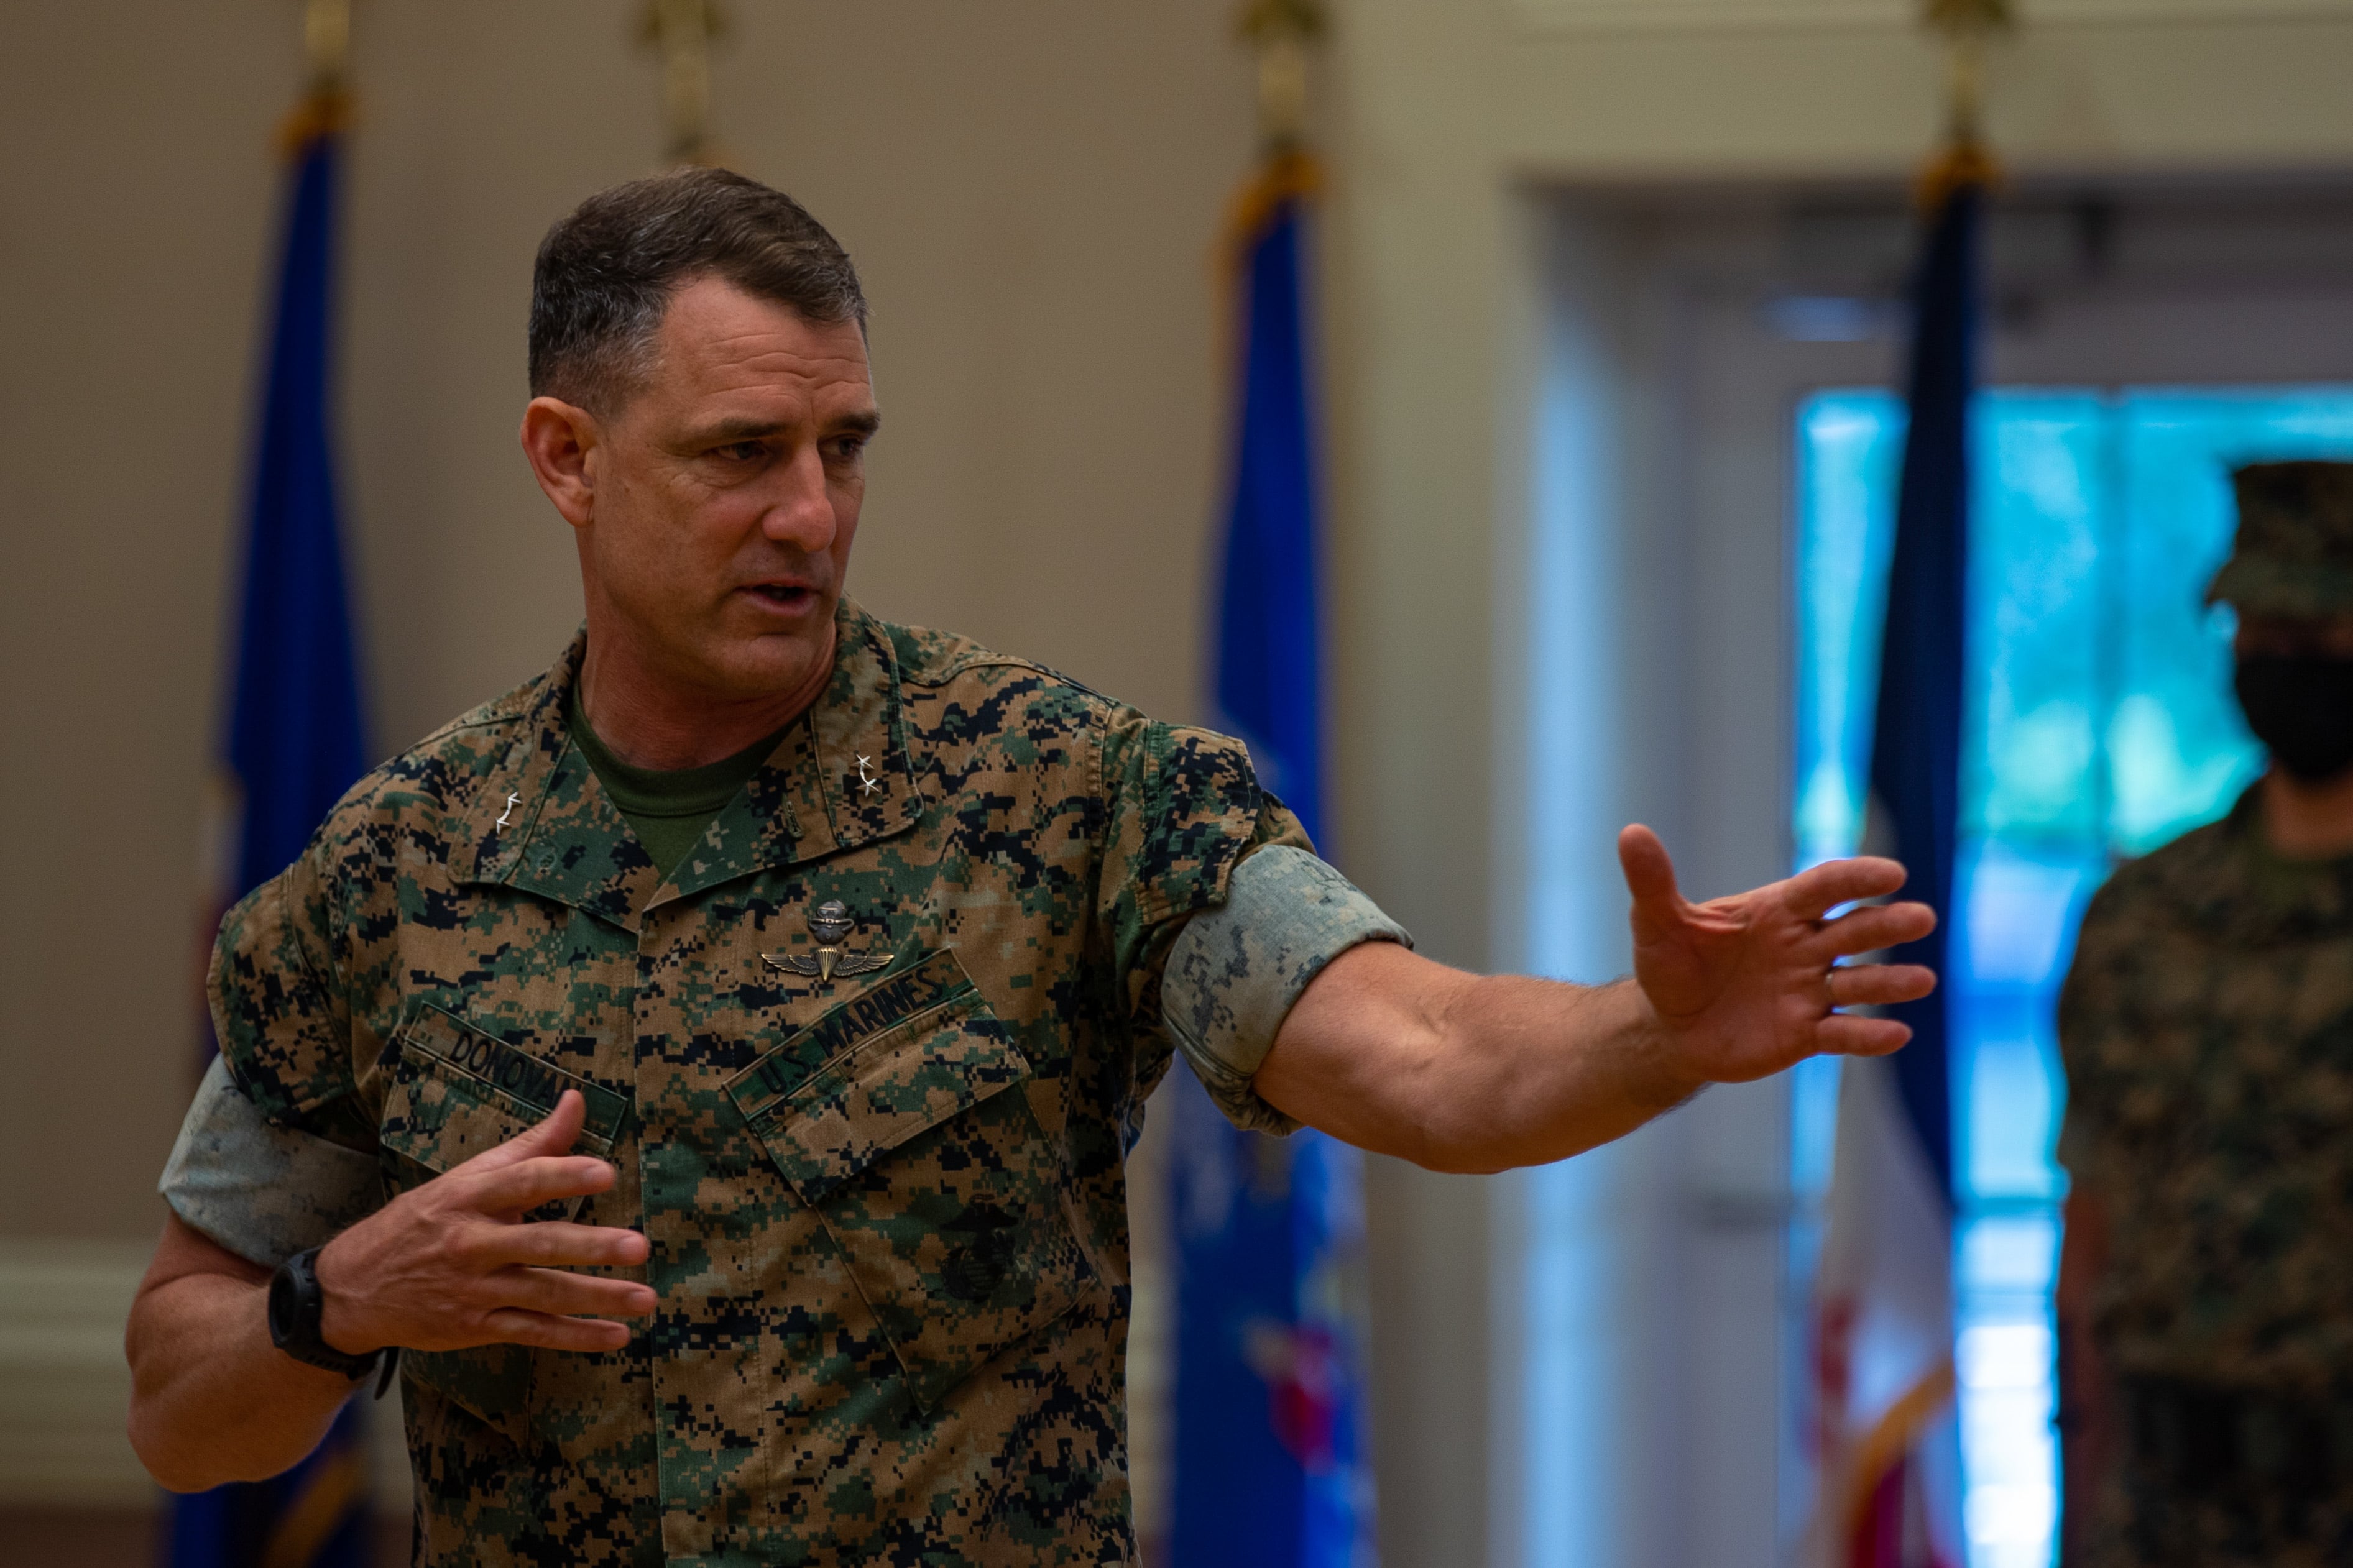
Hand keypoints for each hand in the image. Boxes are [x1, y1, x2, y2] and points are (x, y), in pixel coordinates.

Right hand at [314, 1090, 653, 1355]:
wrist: (353, 1287)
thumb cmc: (424, 1220)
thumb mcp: (467, 1177)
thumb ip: (531, 1145)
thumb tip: (576, 1099)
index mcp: (468, 1196)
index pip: (521, 1180)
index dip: (562, 1175)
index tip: (605, 1173)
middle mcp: (471, 1242)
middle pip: (539, 1243)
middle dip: (591, 1246)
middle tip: (640, 1246)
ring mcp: (474, 1288)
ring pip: (544, 1293)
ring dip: (598, 1298)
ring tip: (646, 1298)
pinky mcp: (476, 1326)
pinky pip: (533, 1331)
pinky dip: (576, 1337)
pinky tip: (616, 1336)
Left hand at [1618, 824, 1936, 1089]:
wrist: (1667, 1028)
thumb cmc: (1670, 966)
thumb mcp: (1655, 924)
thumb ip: (1652, 882)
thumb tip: (1631, 832)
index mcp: (1778, 911)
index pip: (1824, 887)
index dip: (1856, 878)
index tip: (1891, 873)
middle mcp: (1804, 947)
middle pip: (1854, 931)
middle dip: (1886, 924)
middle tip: (1920, 917)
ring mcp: (1810, 990)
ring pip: (1859, 982)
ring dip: (1890, 982)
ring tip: (1920, 981)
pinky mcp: (1807, 1033)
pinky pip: (1844, 1033)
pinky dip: (1869, 1035)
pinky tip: (1895, 1033)